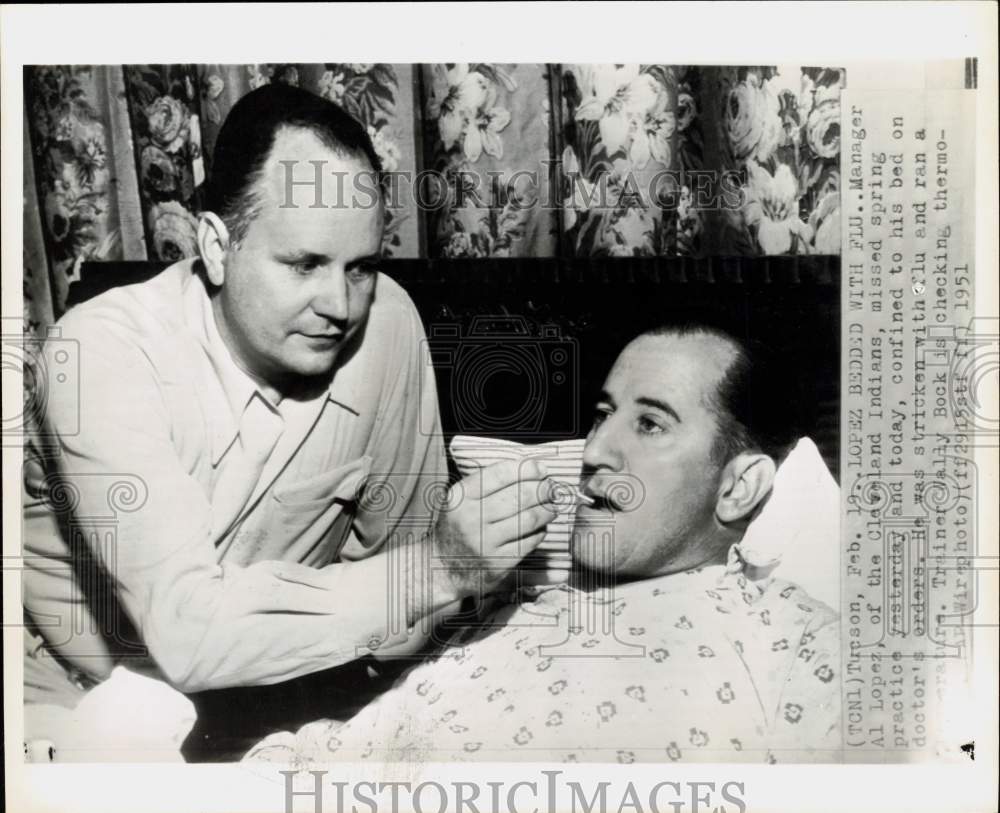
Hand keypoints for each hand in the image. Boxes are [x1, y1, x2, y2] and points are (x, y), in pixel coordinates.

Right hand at [431, 459, 558, 597]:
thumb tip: (533, 469)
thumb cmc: (458, 527)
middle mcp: (470, 517)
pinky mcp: (497, 563)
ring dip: (547, 510)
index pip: (501, 473)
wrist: (440, 567)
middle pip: (520, 496)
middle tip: (551, 489)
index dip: (527, 469)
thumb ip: (489, 484)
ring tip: (552, 507)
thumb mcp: (462, 500)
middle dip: (543, 489)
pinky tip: (540, 528)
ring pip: (529, 519)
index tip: (542, 469)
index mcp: (461, 496)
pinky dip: (540, 532)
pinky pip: (529, 542)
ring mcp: (484, 542)